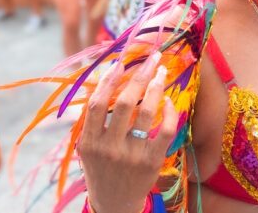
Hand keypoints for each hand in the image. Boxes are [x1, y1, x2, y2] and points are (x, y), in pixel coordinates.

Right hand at [79, 51, 178, 212]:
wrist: (114, 203)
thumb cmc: (102, 169)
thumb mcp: (88, 148)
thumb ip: (93, 120)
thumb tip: (103, 80)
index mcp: (90, 142)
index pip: (96, 104)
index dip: (108, 80)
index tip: (121, 62)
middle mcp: (109, 147)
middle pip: (124, 102)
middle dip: (139, 76)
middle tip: (152, 58)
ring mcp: (131, 155)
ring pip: (146, 113)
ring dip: (156, 87)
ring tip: (162, 72)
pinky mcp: (151, 161)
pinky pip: (164, 131)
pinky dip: (168, 113)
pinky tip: (169, 101)